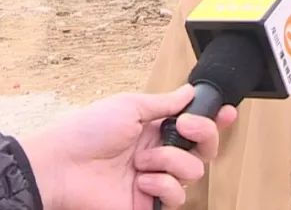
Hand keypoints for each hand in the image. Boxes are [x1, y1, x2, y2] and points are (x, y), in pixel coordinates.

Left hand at [20, 84, 238, 209]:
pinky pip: (176, 197)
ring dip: (170, 161)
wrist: (62, 166)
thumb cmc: (88, 131)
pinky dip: (161, 186)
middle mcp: (159, 154)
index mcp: (154, 128)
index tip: (227, 112)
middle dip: (203, 134)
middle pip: (205, 148)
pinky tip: (140, 181)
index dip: (214, 119)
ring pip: (193, 172)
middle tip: (183, 126)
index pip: (194, 124)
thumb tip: (188, 92)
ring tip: (142, 162)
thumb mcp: (129, 106)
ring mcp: (155, 180)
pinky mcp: (148, 204)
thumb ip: (164, 102)